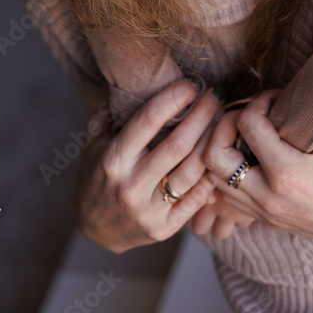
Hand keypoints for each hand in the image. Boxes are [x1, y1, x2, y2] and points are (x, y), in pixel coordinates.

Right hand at [73, 79, 219, 252]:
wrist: (93, 230)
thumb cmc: (96, 176)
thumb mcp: (92, 143)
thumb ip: (107, 113)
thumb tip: (129, 83)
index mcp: (112, 161)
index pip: (147, 121)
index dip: (173, 98)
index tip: (190, 84)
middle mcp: (130, 187)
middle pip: (178, 145)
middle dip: (201, 115)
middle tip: (214, 97)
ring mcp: (148, 211)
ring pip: (192, 171)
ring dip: (211, 142)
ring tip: (220, 122)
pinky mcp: (164, 229)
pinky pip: (196, 198)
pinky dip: (210, 174)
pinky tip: (217, 153)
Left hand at [203, 90, 312, 257]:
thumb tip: (298, 81)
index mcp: (288, 172)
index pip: (247, 123)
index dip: (259, 100)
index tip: (276, 97)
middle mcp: (270, 196)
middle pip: (214, 156)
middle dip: (223, 126)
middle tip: (247, 115)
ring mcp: (267, 212)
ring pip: (215, 182)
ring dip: (222, 152)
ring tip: (244, 136)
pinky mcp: (269, 221)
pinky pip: (229, 200)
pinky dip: (229, 177)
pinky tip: (248, 160)